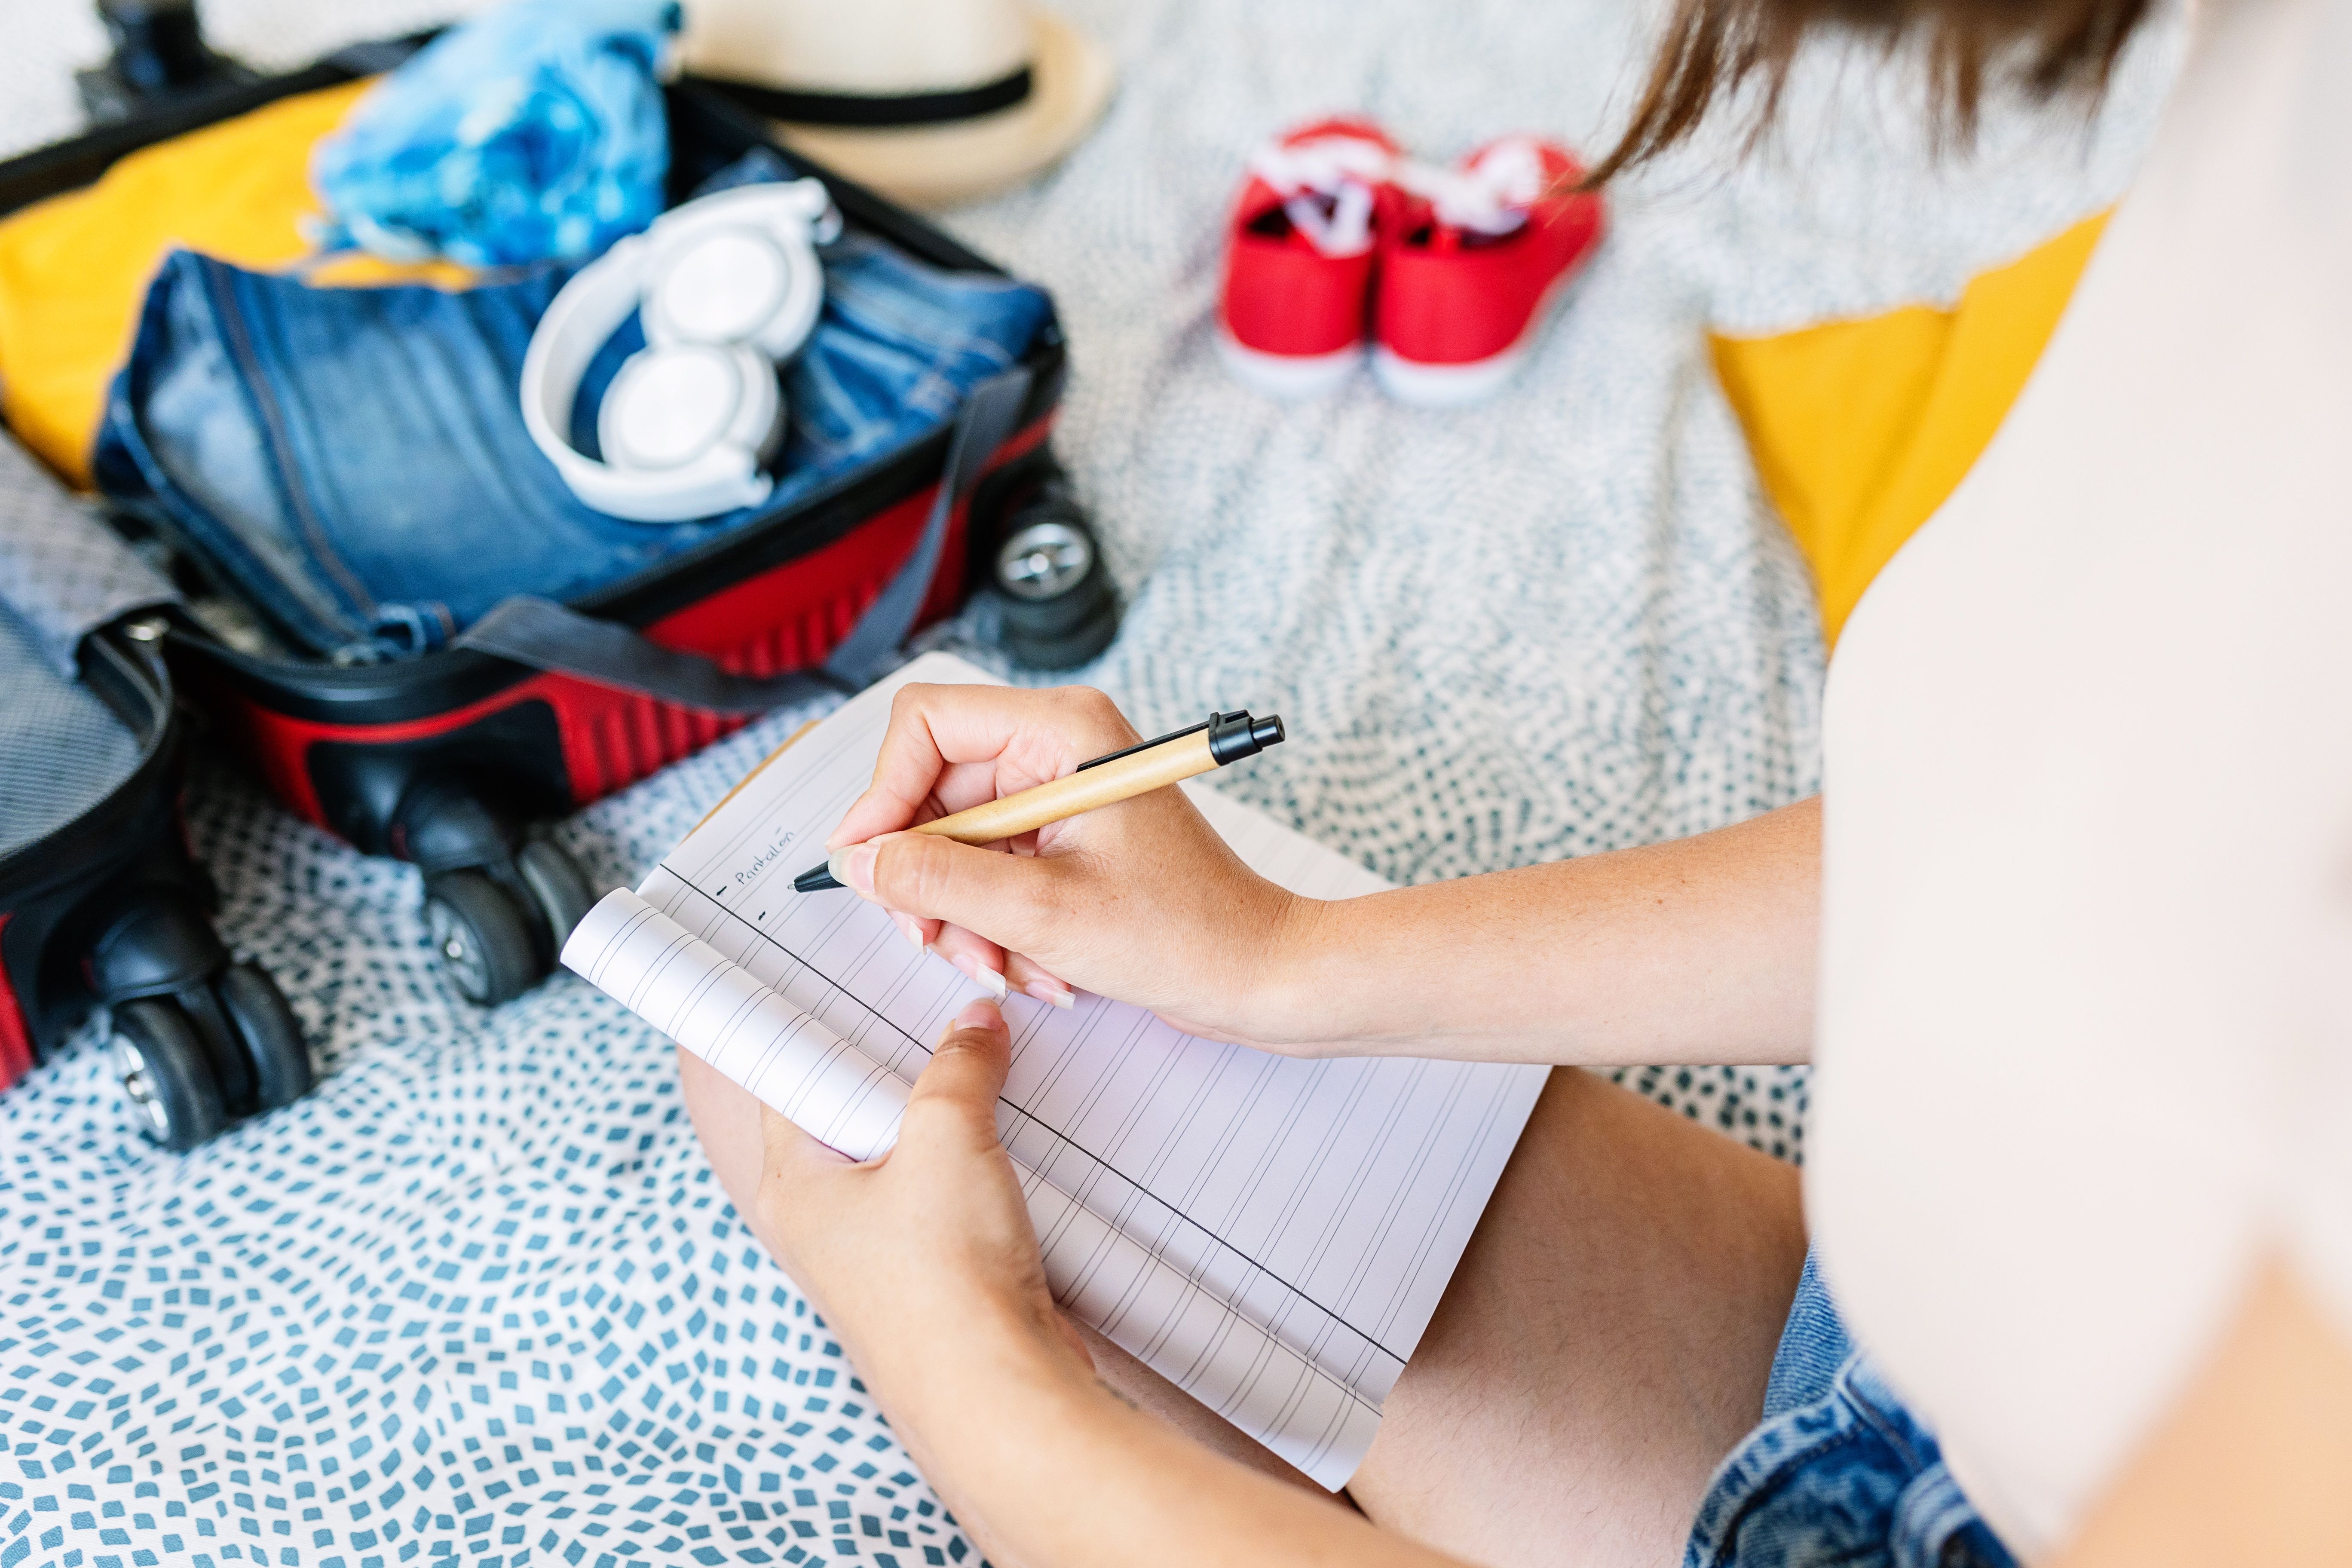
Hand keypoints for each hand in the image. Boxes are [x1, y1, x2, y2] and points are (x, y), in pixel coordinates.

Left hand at [751, 1001, 1092, 1449]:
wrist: (998, 1397)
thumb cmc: (944, 1278)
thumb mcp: (946, 1138)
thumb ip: (959, 1067)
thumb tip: (977, 1021)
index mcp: (795, 1186)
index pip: (793, 1080)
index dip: (828, 1028)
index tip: (865, 986)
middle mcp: (824, 1223)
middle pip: (855, 1116)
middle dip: (904, 1070)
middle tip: (946, 1014)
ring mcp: (879, 1258)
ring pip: (906, 1161)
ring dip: (948, 1122)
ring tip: (990, 1068)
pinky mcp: (936, 1282)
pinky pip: (947, 1203)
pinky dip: (976, 1169)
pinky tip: (1014, 1143)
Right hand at [825, 683, 1315, 1045]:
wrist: (1258, 974)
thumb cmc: (1182, 934)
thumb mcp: (1040, 912)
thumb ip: (937, 880)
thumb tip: (859, 860)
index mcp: (1059, 729)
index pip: (926, 724)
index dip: (883, 794)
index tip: (866, 866)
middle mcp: (1056, 747)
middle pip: (933, 792)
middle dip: (930, 879)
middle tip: (937, 943)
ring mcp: (1060, 793)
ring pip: (957, 844)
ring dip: (967, 917)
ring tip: (1007, 968)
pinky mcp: (1065, 838)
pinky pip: (992, 871)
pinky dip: (999, 926)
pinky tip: (1038, 967)